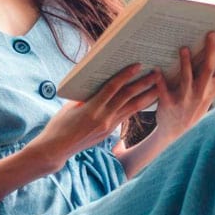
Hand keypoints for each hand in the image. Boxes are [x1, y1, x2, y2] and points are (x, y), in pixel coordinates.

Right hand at [35, 64, 160, 170]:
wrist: (57, 149)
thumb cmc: (59, 123)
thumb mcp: (71, 104)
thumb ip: (86, 93)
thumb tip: (98, 79)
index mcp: (92, 108)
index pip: (113, 88)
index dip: (126, 75)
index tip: (138, 65)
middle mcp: (104, 117)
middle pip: (128, 97)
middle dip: (144, 84)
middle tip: (156, 73)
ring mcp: (108, 126)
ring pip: (132, 108)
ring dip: (146, 96)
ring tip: (157, 86)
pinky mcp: (109, 132)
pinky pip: (126, 116)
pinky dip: (136, 107)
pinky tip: (145, 100)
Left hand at [153, 33, 214, 139]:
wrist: (176, 133)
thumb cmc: (192, 108)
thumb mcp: (206, 96)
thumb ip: (210, 78)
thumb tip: (213, 52)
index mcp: (212, 90)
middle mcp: (202, 94)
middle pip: (208, 69)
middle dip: (211, 50)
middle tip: (211, 34)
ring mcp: (186, 100)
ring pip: (187, 79)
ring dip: (185, 63)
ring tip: (183, 48)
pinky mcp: (169, 104)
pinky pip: (164, 91)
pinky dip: (160, 80)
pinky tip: (156, 69)